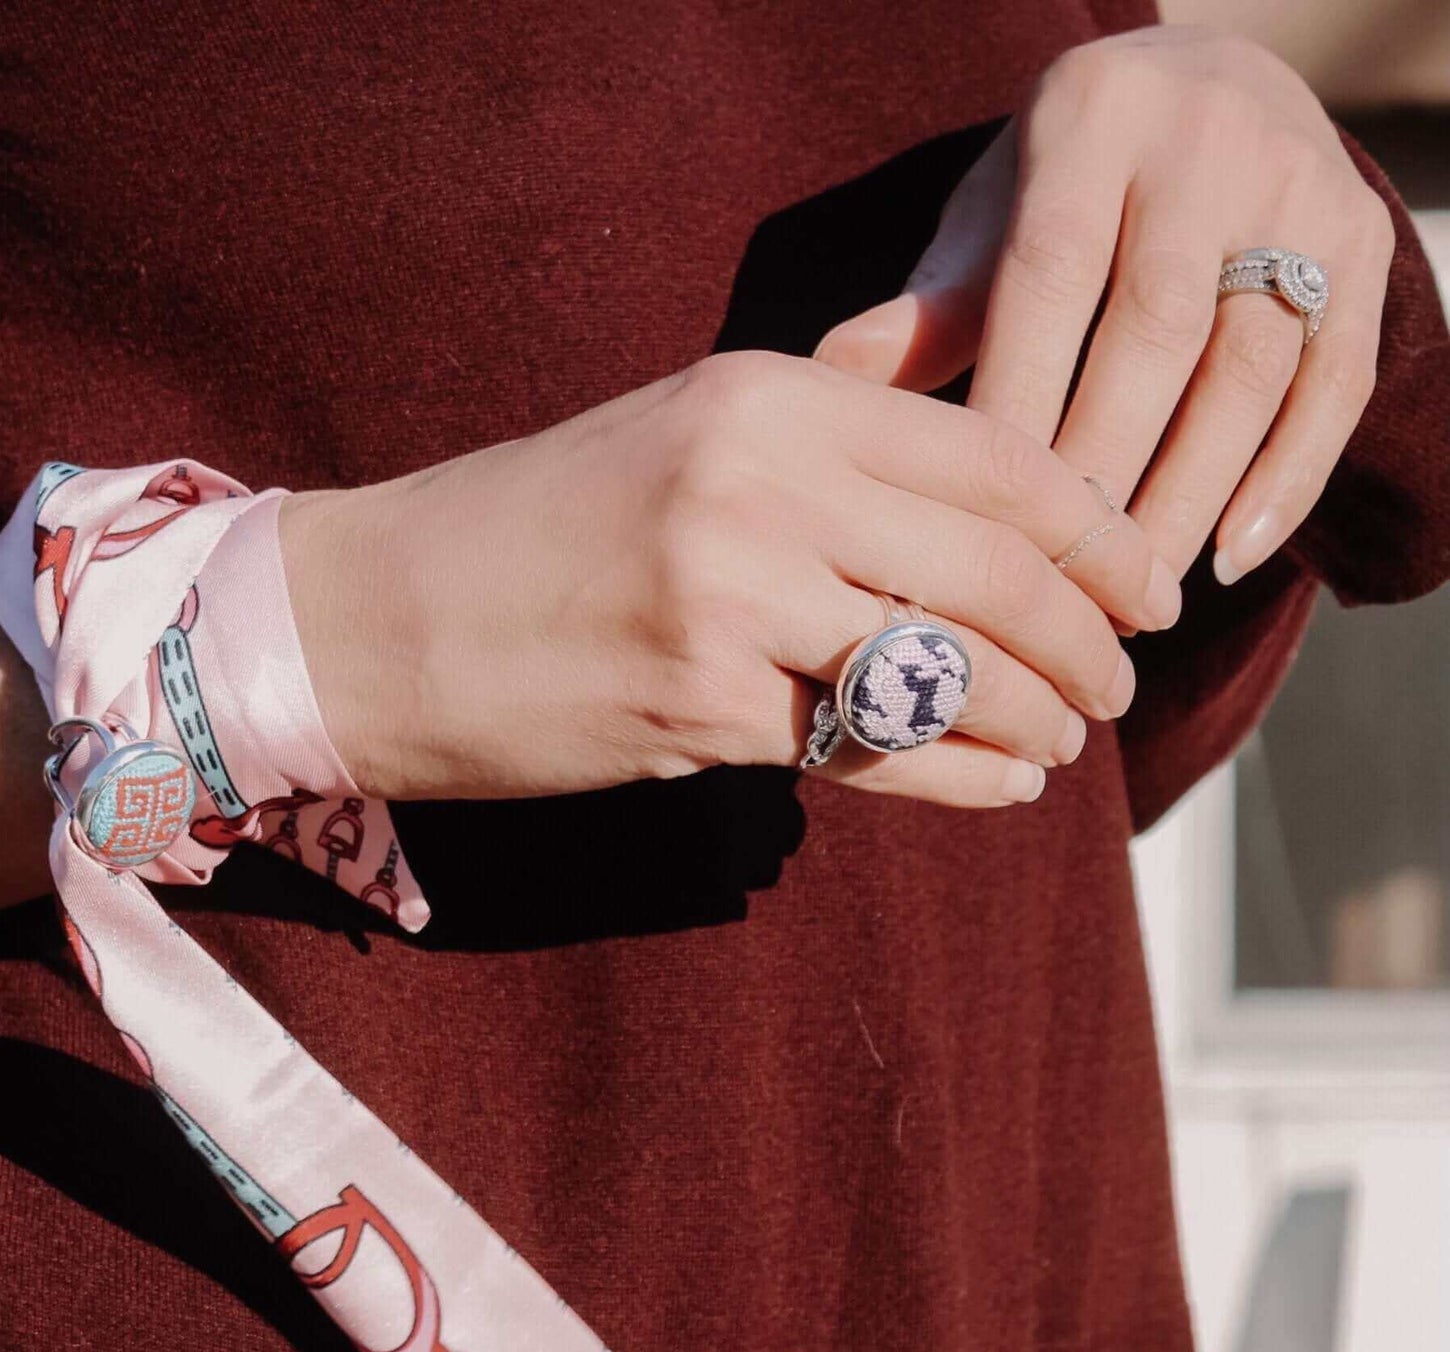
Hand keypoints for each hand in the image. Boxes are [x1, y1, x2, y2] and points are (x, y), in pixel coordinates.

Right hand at [279, 351, 1179, 811]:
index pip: (996, 456)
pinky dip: (957, 776)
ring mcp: (729, 594)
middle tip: (1119, 686)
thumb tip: (979, 524)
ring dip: (1033, 716)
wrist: (374, 619)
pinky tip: (1001, 788)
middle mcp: (761, 479)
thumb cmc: (529, 535)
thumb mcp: (682, 443)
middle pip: (995, 566)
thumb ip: (825, 460)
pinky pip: (871, 750)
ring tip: (1062, 743)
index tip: (1143, 589)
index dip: (1098, 532)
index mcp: (770, 396)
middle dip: (1088, 640)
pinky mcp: (697, 705)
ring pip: (946, 666)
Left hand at [814, 27, 1395, 585]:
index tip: (980, 526)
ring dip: (1188, 497)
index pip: (1048, 283)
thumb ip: (932, 304)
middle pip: (1154, 338)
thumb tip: (832, 373)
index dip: (1017, 408)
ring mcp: (1301, 192)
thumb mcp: (993, 218)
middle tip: (1054, 595)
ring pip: (1248, 371)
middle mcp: (1208, 146)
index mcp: (1091, 124)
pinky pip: (1334, 382)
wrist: (1212, 92)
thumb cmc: (1065, 187)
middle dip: (1101, 476)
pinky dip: (1285, 481)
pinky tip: (1227, 559)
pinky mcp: (1367, 248)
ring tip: (1130, 602)